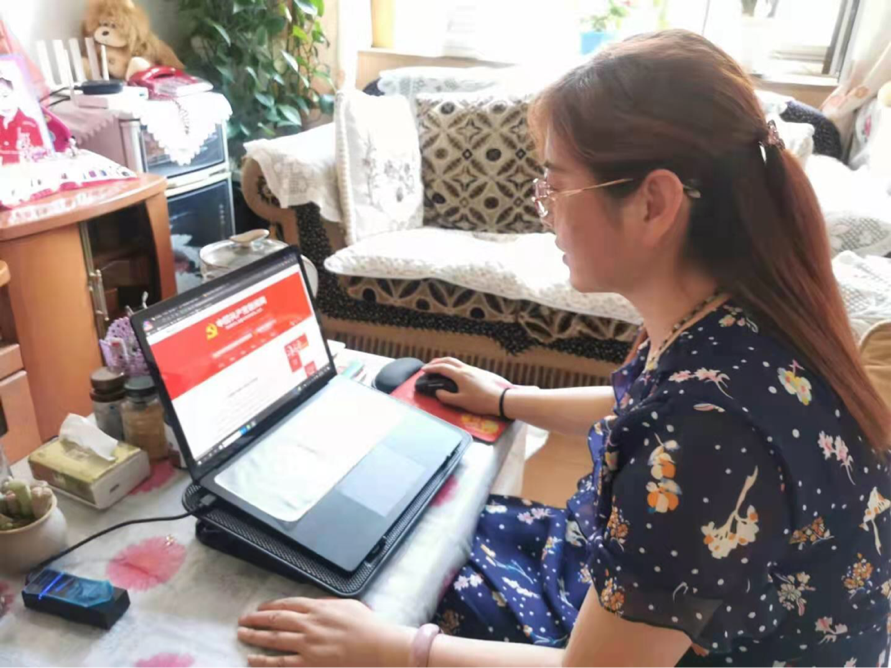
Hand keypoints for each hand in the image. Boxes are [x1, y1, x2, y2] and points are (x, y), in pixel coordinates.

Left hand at [238, 597, 412, 667]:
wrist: (378, 647)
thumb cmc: (368, 627)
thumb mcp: (347, 606)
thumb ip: (327, 604)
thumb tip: (315, 605)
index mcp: (319, 608)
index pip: (288, 604)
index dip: (270, 605)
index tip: (260, 608)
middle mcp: (309, 624)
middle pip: (276, 619)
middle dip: (256, 619)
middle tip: (243, 619)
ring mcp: (307, 644)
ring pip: (274, 638)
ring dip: (255, 636)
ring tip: (241, 634)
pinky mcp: (309, 663)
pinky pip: (280, 662)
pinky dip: (264, 660)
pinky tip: (252, 658)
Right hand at [421, 357, 510, 415]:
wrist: (500, 399)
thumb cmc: (480, 401)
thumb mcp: (460, 402)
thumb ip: (446, 397)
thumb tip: (438, 392)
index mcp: (460, 375)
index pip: (442, 368)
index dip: (431, 368)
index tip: (423, 370)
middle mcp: (466, 369)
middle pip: (448, 360)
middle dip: (437, 361)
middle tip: (428, 366)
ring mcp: (473, 369)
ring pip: (456, 362)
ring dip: (445, 362)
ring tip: (439, 368)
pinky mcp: (478, 372)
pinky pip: (461, 365)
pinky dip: (452, 366)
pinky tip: (453, 373)